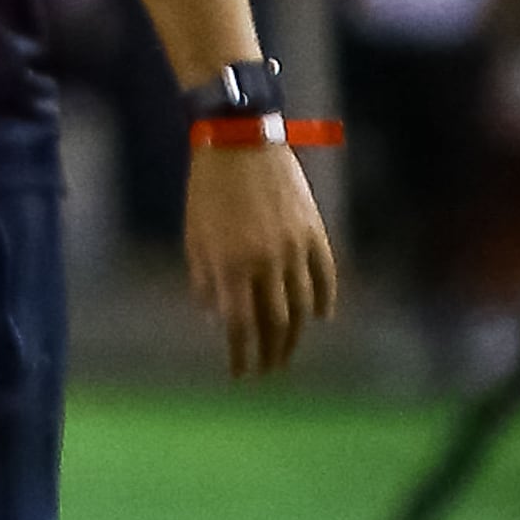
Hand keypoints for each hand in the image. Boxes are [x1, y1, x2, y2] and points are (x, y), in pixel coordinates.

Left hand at [187, 137, 337, 379]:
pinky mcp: (315, 231)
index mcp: (229, 266)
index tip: (240, 375)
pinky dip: (325, 299)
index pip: (238, 326)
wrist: (240, 145)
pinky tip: (320, 318)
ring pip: (302, 305)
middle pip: (274, 323)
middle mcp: (264, 263)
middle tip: (267, 371)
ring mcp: (294, 248)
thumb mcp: (193, 237)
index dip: (241, 355)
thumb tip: (213, 315)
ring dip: (296, 336)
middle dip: (270, 352)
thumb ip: (204, 279)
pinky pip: (325, 275)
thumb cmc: (207, 192)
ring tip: (288, 353)